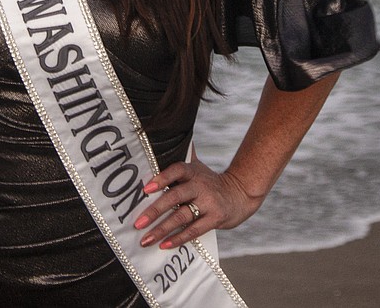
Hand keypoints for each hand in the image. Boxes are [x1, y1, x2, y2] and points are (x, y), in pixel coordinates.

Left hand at [132, 157, 262, 249]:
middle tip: (138, 223)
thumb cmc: (211, 182)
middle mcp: (200, 186)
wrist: (241, 194)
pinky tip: (164, 244)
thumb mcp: (198, 166)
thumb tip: (165, 134)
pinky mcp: (216, 219)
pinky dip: (178, 238)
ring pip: (182, 216)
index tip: (146, 189)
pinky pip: (194, 230)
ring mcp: (209, 203)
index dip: (161, 178)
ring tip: (146, 239)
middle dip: (155, 210)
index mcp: (193, 172)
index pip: (176, 170)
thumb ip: (183, 155)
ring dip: (162, 229)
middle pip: (175, 197)